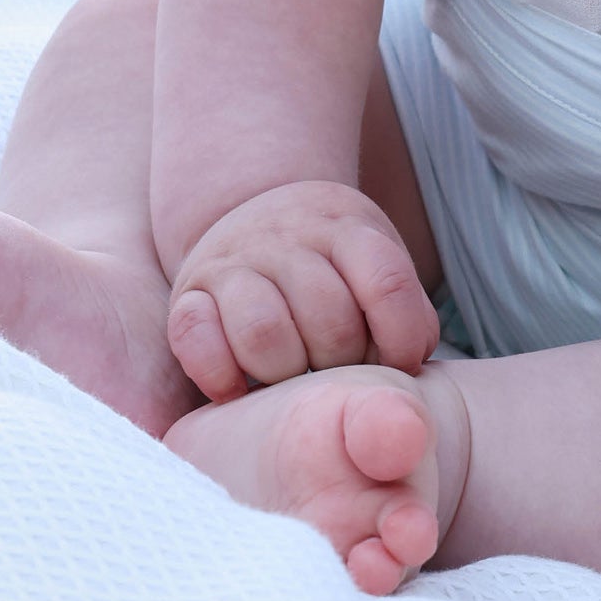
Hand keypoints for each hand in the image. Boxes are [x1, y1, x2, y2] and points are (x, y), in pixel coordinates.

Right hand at [167, 181, 438, 400]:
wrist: (254, 211)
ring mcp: (233, 262)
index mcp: (344, 226)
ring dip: (283, 373)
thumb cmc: (330, 262)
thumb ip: (404, 309)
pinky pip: (195, 336)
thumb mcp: (373, 263)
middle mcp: (287, 237)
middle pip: (328, 318)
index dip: (400, 338)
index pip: (385, 281)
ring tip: (291, 379)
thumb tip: (411, 364)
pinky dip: (219, 374)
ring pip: (263, 332)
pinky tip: (237, 389)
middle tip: (339, 371)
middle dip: (342, 362)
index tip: (399, 364)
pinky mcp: (189, 294)